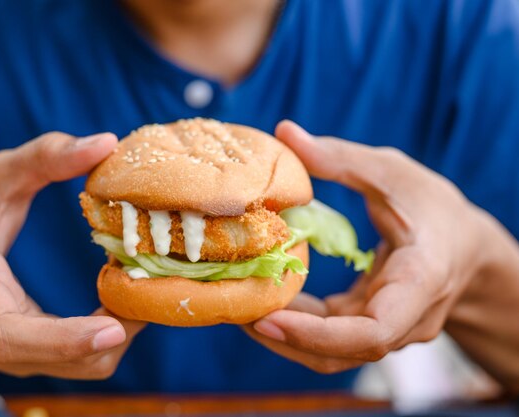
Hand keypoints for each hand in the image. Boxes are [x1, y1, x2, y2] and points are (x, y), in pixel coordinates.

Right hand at [0, 132, 145, 378]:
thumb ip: (44, 157)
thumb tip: (106, 142)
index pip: (7, 334)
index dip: (61, 340)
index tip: (113, 329)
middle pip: (47, 360)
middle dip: (105, 339)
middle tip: (152, 301)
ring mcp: (2, 350)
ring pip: (66, 369)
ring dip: (111, 342)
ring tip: (143, 298)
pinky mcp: (23, 353)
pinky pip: (69, 361)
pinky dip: (101, 341)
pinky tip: (122, 306)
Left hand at [244, 120, 484, 372]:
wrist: (464, 245)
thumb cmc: (433, 207)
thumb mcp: (393, 173)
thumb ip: (341, 158)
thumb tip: (284, 131)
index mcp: (420, 282)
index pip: (372, 332)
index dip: (317, 334)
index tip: (268, 319)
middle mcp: (406, 318)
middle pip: (344, 351)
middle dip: (287, 338)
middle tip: (236, 313)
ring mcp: (389, 329)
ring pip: (335, 352)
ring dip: (286, 337)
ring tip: (241, 308)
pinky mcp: (371, 325)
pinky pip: (333, 337)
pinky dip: (299, 324)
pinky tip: (266, 301)